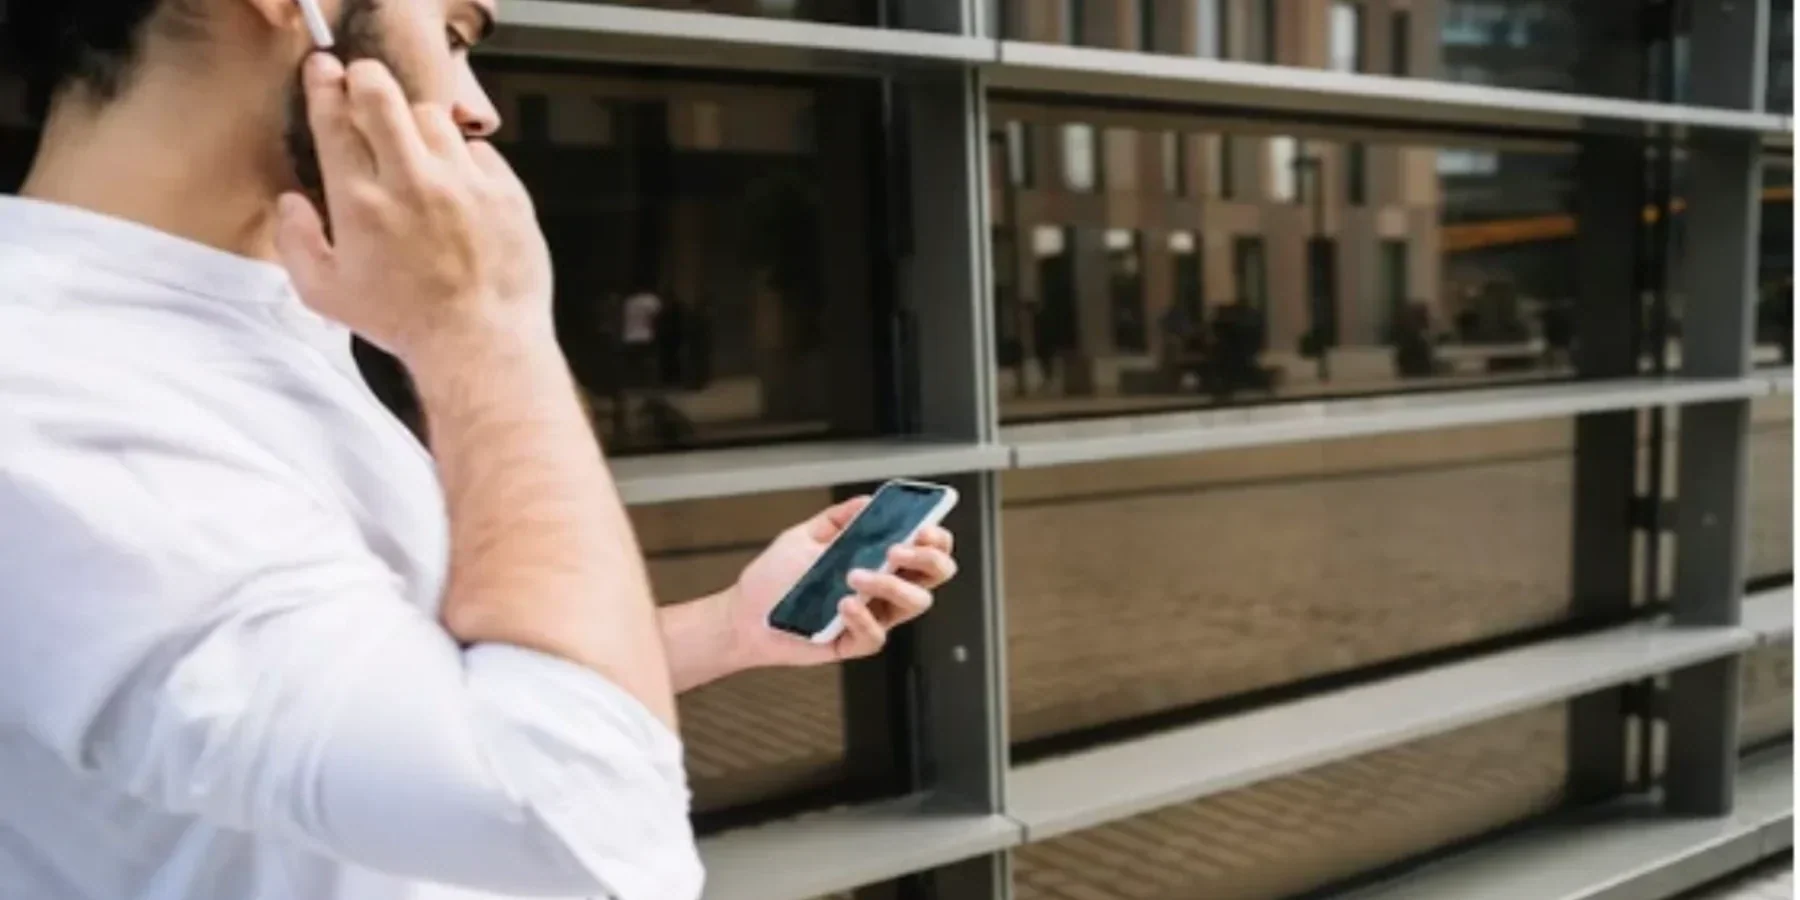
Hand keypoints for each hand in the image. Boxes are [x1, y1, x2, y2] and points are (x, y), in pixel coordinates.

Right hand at [274, 55, 554, 367]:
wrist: (482, 343)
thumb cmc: (404, 323)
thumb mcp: (326, 294)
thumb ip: (296, 242)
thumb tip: (290, 202)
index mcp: (361, 202)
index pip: (335, 119)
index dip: (325, 84)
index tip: (323, 69)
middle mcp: (411, 182)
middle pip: (382, 94)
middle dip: (367, 78)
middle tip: (364, 84)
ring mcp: (463, 183)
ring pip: (433, 117)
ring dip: (418, 126)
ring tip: (416, 153)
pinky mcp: (506, 192)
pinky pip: (479, 149)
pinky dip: (464, 158)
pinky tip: (458, 185)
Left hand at [718, 497, 958, 666]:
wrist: (743, 615)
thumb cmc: (776, 578)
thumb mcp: (805, 536)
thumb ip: (838, 519)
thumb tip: (868, 502)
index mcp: (879, 559)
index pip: (925, 547)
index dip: (936, 537)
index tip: (923, 525)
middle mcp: (884, 588)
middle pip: (934, 575)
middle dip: (928, 558)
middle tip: (898, 549)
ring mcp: (873, 615)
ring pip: (914, 604)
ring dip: (891, 583)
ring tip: (855, 574)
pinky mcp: (855, 643)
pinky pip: (875, 635)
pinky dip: (863, 617)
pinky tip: (843, 604)